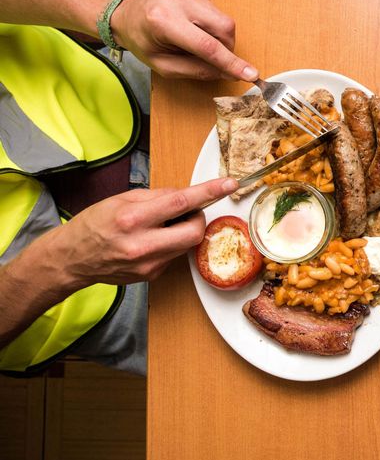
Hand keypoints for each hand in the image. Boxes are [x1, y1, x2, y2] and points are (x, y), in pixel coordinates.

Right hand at [50, 177, 238, 285]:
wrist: (71, 259)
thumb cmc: (93, 225)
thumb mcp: (122, 200)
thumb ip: (158, 197)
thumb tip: (185, 195)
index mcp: (133, 219)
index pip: (180, 202)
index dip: (209, 192)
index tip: (229, 185)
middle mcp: (142, 244)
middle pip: (194, 231)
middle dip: (198, 218)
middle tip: (185, 213)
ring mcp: (149, 264)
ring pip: (187, 244)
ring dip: (183, 231)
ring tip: (160, 226)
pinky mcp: (152, 275)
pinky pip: (174, 255)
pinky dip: (170, 244)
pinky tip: (150, 242)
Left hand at [110, 0, 257, 81]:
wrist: (124, 12)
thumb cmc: (141, 40)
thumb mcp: (162, 66)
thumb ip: (196, 71)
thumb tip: (226, 73)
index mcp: (163, 21)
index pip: (207, 45)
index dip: (231, 62)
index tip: (250, 74)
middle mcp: (177, 0)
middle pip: (223, 28)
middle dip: (228, 49)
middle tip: (217, 60)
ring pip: (223, 20)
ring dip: (219, 38)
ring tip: (197, 41)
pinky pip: (216, 12)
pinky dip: (211, 26)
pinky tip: (194, 27)